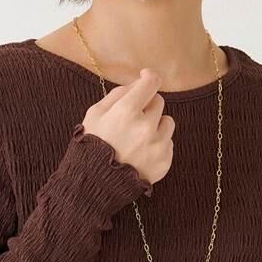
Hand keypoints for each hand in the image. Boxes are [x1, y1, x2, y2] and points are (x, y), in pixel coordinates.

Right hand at [81, 69, 174, 185]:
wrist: (95, 184)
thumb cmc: (92, 145)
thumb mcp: (95, 113)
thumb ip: (118, 94)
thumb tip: (138, 84)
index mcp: (127, 111)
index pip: (151, 83)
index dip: (149, 77)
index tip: (145, 78)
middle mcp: (146, 126)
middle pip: (159, 101)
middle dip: (147, 106)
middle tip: (133, 118)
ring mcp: (157, 145)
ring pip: (168, 122)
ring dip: (156, 125)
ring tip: (138, 137)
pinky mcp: (164, 161)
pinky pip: (169, 143)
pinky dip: (157, 145)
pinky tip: (141, 153)